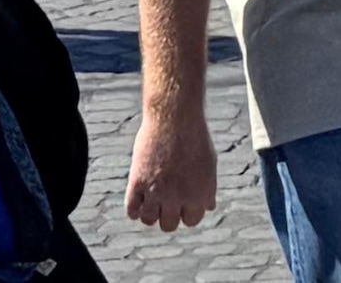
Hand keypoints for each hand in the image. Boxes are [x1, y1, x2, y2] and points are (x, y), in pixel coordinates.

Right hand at [125, 108, 216, 231]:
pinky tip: (137, 198)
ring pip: (149, 220)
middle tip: (164, 197)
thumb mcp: (209, 163)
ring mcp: (157, 192)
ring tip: (149, 197)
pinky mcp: (137, 183)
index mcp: (199, 195)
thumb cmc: (193, 136)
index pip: (191, 221)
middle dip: (167, 213)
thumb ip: (208, 188)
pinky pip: (131, 210)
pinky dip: (133, 209)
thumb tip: (208, 207)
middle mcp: (178, 198)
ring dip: (149, 212)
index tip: (180, 200)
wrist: (174, 115)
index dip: (185, 210)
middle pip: (169, 225)